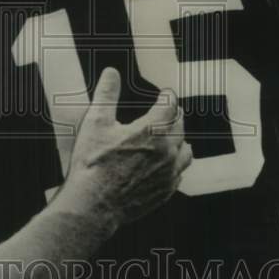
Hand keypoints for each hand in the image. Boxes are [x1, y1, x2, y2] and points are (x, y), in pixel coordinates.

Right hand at [61, 68, 191, 234]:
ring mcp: (169, 173)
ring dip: (180, 139)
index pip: (170, 106)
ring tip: (173, 136)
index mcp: (152, 131)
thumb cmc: (92, 163)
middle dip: (175, 115)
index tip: (166, 92)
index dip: (168, 96)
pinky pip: (179, 173)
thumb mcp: (95, 122)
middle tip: (169, 110)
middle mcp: (167, 151)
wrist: (93, 205)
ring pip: (185, 151)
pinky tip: (168, 162)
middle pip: (180, 126)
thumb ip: (107, 94)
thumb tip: (111, 72)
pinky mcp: (166, 191)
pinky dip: (176, 163)